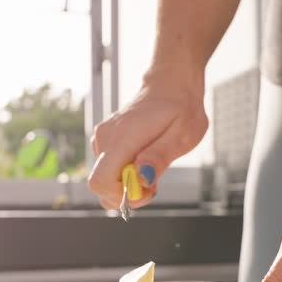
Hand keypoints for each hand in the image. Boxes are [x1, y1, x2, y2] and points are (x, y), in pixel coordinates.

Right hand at [87, 73, 207, 208]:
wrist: (171, 84)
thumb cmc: (180, 108)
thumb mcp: (182, 135)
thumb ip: (159, 157)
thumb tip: (141, 179)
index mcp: (123, 138)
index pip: (100, 181)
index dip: (121, 196)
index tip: (147, 191)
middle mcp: (106, 138)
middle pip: (100, 185)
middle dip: (126, 193)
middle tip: (153, 182)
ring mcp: (102, 138)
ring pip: (104, 179)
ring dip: (127, 184)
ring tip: (152, 166)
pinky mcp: (104, 140)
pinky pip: (108, 169)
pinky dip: (124, 174)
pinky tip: (143, 160)